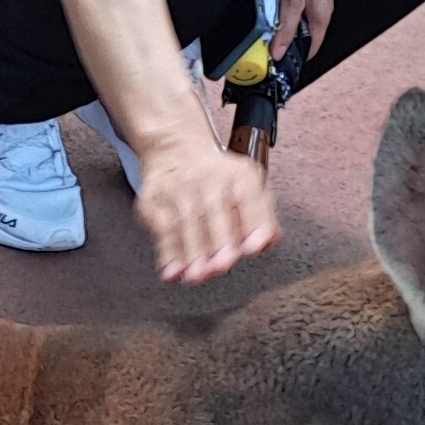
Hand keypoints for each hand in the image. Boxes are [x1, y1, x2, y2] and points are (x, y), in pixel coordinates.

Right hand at [137, 109, 277, 284]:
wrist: (174, 148)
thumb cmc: (217, 176)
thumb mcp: (247, 184)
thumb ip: (262, 215)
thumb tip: (269, 240)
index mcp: (238, 176)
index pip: (249, 198)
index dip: (253, 223)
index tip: (254, 246)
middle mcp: (208, 179)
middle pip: (213, 210)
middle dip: (218, 241)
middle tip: (222, 265)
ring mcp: (179, 188)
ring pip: (185, 222)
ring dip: (191, 252)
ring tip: (196, 275)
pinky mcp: (154, 200)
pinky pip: (161, 229)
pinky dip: (167, 253)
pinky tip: (172, 271)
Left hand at [248, 0, 340, 59]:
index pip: (293, 8)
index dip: (286, 35)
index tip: (279, 52)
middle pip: (323, 14)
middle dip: (315, 40)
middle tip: (301, 55)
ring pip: (329, 0)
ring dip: (320, 23)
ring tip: (307, 36)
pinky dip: (323, 2)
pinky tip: (312, 4)